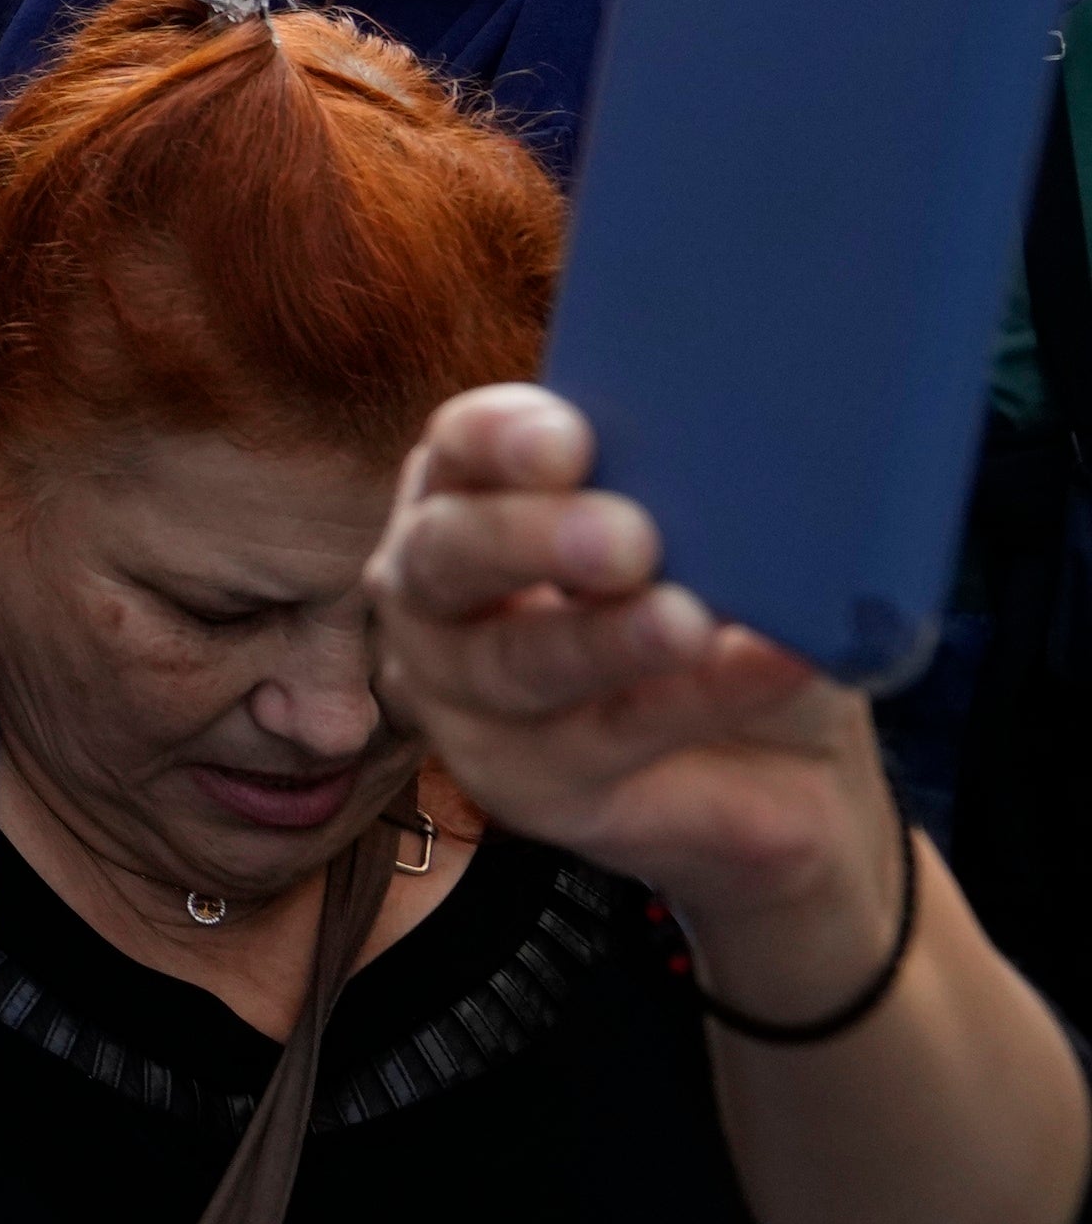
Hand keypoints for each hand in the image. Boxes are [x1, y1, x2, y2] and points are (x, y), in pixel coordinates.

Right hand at [372, 386, 904, 966]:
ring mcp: (462, 696)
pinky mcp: (519, 785)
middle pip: (448, 556)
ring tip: (687, 624)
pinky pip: (601, 741)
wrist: (787, 762)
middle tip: (628, 539)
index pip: (460, 449)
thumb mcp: (710, 530)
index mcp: (470, 493)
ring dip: (602, 641)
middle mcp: (436, 592)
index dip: (500, 438)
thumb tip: (736, 456)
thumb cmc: (725, 607)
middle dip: (531, 539)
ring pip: (511, 664)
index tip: (570, 440)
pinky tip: (759, 668)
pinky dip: (687, 702)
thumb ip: (690, 490)